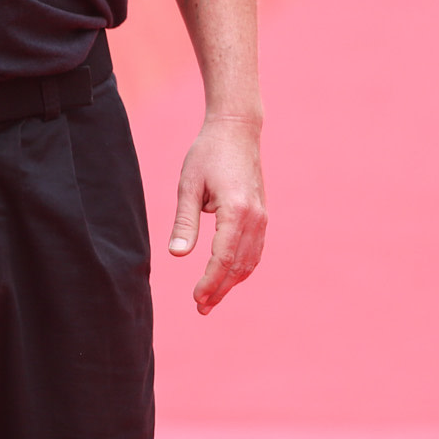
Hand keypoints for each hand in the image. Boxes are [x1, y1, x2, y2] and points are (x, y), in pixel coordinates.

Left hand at [168, 116, 266, 314]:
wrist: (237, 130)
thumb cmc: (207, 154)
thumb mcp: (188, 185)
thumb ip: (184, 222)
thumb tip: (176, 255)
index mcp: (236, 211)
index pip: (223, 258)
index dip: (210, 282)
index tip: (196, 299)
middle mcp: (255, 218)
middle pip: (239, 266)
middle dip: (220, 289)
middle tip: (200, 308)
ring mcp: (262, 217)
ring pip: (250, 261)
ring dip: (232, 283)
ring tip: (211, 299)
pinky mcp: (262, 215)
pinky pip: (255, 250)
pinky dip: (242, 268)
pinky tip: (227, 277)